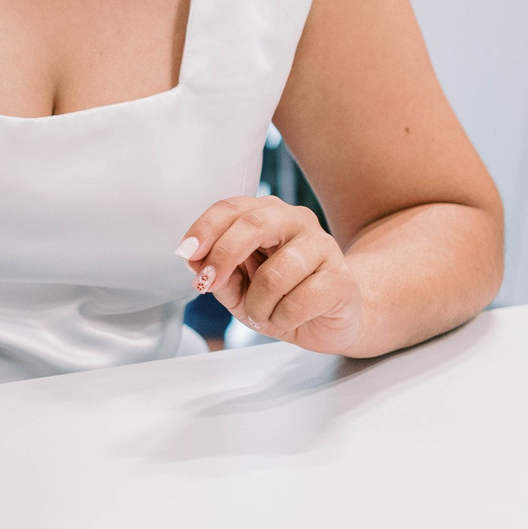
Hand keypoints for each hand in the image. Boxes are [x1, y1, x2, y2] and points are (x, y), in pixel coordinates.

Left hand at [180, 196, 365, 353]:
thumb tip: (198, 264)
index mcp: (267, 215)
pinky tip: (289, 318)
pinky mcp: (341, 277)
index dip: (205, 229)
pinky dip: (282, 319)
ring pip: (274, 275)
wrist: (332, 320)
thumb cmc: (282, 298)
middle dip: (223, 256)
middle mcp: (296, 221)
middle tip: (207, 284)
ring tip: (263, 313)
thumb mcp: (239, 290)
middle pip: (253, 224)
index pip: (231, 208)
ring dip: (257, 305)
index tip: (187, 253)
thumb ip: (219, 274)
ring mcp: (323, 246)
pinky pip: (298, 302)